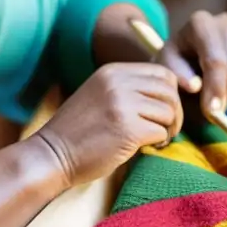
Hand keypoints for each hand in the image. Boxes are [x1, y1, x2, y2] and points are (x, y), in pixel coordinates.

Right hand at [34, 62, 182, 185]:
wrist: (52, 155)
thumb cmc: (78, 131)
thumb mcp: (100, 95)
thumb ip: (129, 89)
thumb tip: (170, 95)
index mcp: (113, 71)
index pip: (162, 73)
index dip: (170, 94)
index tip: (163, 112)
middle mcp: (118, 83)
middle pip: (169, 91)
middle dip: (174, 112)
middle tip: (165, 129)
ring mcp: (123, 105)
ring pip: (168, 112)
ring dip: (167, 129)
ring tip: (154, 139)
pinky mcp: (128, 130)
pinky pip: (161, 132)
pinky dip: (159, 142)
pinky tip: (146, 147)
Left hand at [156, 11, 226, 113]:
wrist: (188, 53)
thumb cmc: (176, 60)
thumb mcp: (168, 67)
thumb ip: (179, 76)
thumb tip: (195, 86)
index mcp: (200, 23)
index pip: (215, 59)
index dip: (215, 87)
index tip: (212, 111)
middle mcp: (225, 22)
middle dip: (223, 92)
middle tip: (211, 108)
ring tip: (213, 91)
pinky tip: (224, 82)